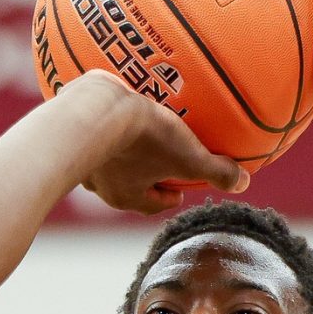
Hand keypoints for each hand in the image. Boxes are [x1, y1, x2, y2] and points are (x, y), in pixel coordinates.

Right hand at [65, 72, 248, 214]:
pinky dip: (100, 126)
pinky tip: (108, 109)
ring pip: (105, 160)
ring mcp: (81, 159)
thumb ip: (216, 171)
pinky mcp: (68, 131)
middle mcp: (100, 184)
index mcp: (127, 195)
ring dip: (120, 151)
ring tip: (132, 133)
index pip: (152, 204)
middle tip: (158, 162)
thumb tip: (244, 183)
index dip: (168, 197)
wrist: (92, 110)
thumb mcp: (189, 156)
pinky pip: (87, 132)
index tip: (179, 189)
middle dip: (143, 174)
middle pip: (126, 184)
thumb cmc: (142, 140)